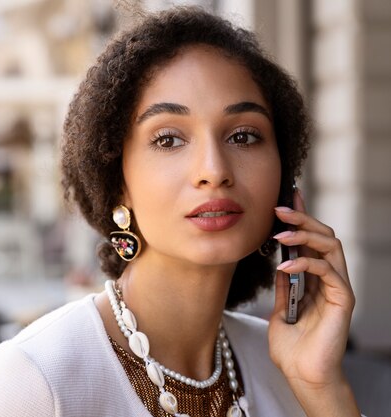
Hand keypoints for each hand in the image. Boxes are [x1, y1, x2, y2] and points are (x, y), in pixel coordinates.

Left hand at [268, 189, 359, 415]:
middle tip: (278, 208)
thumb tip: (278, 263)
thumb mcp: (280, 308)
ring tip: (279, 233)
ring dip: (304, 234)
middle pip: (323, 236)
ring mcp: (337, 288)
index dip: (301, 217)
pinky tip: (285, 264)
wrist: (302, 375)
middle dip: (301, 218)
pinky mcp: (342, 299)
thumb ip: (283, 285)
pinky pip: (328, 271)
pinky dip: (306, 262)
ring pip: (331, 246)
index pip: (310, 240)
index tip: (286, 197)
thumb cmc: (292, 347)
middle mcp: (328, 279)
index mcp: (314, 279)